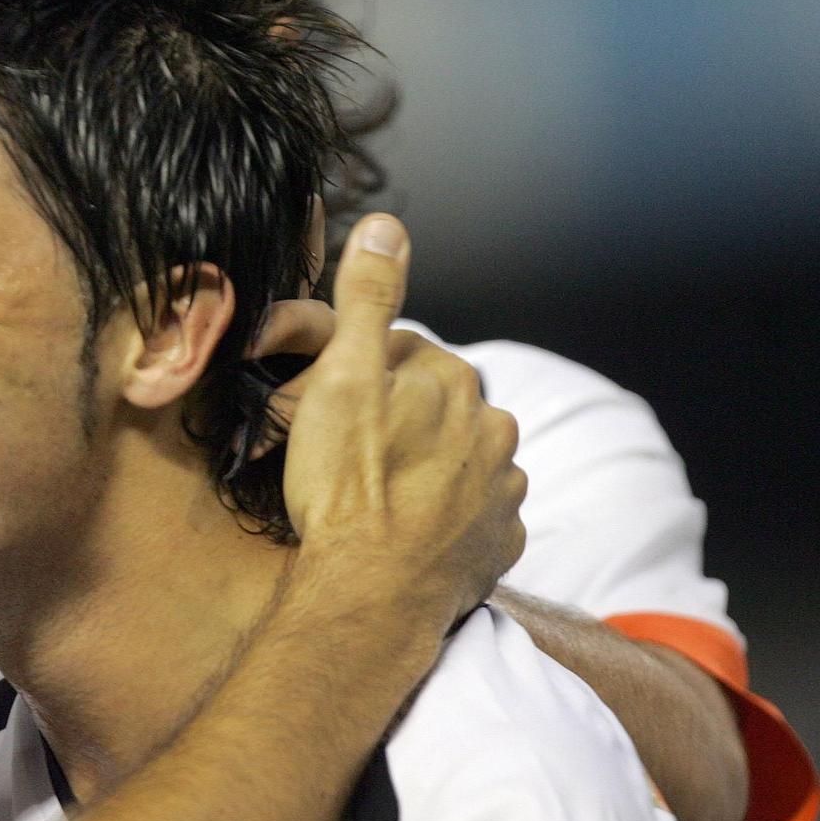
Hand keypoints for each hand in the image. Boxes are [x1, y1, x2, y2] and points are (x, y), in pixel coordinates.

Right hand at [254, 214, 525, 623]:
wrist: (372, 594)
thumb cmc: (347, 485)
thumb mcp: (341, 377)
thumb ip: (366, 298)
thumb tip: (386, 225)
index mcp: (454, 381)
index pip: (400, 355)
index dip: (351, 376)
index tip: (317, 406)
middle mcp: (493, 429)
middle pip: (431, 408)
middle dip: (391, 420)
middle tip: (336, 454)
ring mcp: (502, 491)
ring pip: (453, 460)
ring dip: (420, 468)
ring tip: (369, 496)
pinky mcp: (499, 544)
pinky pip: (469, 516)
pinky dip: (441, 518)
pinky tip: (402, 530)